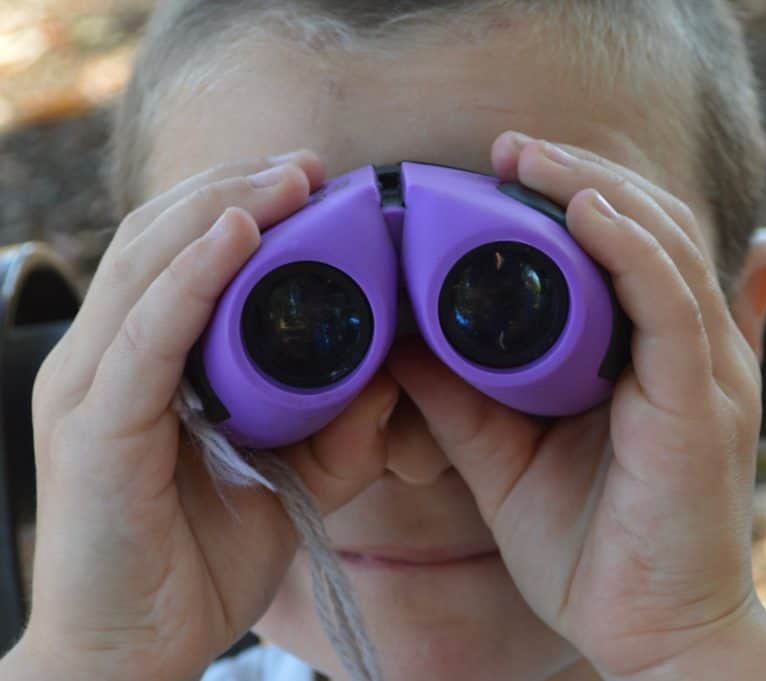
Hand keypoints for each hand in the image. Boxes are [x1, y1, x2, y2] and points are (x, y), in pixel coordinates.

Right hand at [19, 151, 397, 680]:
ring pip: (147, 265)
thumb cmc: (198, 561)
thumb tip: (396, 368)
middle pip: (159, 238)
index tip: (313, 180)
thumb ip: (336, 425)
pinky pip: (145, 336)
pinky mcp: (92, 431)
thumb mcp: (289, 479)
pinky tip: (240, 236)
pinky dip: (190, 278)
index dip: (239, 204)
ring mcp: (88, 390)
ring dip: (221, 209)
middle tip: (310, 165)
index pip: (177, 253)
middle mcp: (101, 360)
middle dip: (235, 188)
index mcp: (139, 362)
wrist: (131, 656)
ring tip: (289, 178)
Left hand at [386, 132, 765, 679]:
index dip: (574, 195)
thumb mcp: (509, 456)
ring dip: (594, 190)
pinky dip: (630, 248)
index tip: (502, 170)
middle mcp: (694, 349)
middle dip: (578, 175)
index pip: (630, 244)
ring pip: (663, 245)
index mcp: (656, 355)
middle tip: (506, 149)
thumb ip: (465, 393)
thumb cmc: (594, 551)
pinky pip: (672, 303)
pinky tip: (584, 210)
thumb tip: (400, 336)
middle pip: (650, 224)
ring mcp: (707, 372)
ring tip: (527, 159)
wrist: (654, 637)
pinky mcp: (702, 404)